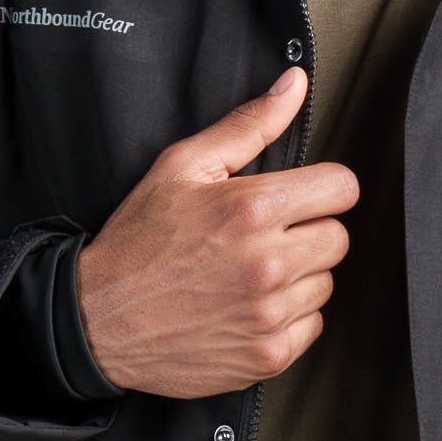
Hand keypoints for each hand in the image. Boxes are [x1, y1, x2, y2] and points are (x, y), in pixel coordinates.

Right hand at [73, 66, 358, 396]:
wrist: (98, 320)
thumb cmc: (137, 242)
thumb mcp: (182, 166)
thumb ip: (248, 125)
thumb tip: (294, 85)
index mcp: (253, 209)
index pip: (343, 188)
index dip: (322, 188)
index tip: (300, 197)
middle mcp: (268, 263)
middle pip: (338, 237)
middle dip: (308, 231)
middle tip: (264, 236)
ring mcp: (270, 314)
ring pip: (325, 282)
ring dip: (297, 276)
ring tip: (248, 272)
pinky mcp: (268, 355)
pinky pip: (312, 325)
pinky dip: (287, 317)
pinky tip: (248, 304)